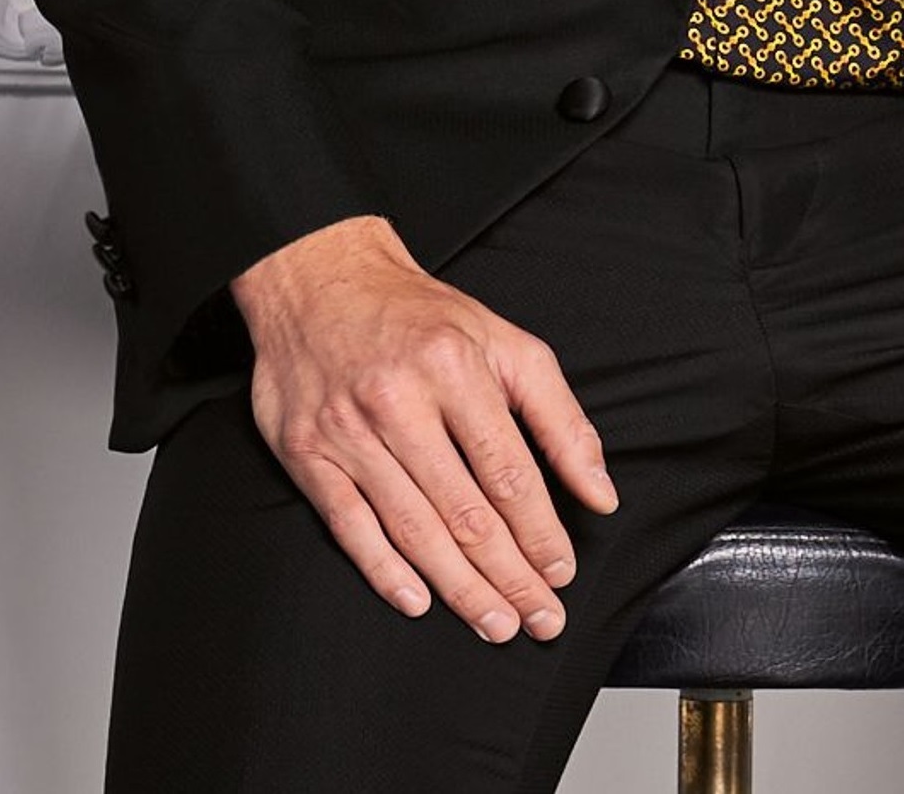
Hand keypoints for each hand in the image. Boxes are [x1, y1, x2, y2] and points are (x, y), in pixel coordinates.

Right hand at [228, 213, 617, 642]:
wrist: (322, 281)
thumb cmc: (422, 318)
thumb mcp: (506, 343)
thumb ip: (559, 418)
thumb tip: (599, 494)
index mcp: (454, 368)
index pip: (508, 472)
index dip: (540, 533)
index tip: (561, 572)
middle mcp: (398, 401)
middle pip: (465, 511)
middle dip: (510, 576)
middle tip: (539, 618)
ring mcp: (347, 430)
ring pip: (413, 528)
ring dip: (459, 588)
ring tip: (495, 622)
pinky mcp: (305, 452)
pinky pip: (350, 525)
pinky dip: (385, 570)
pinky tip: (419, 600)